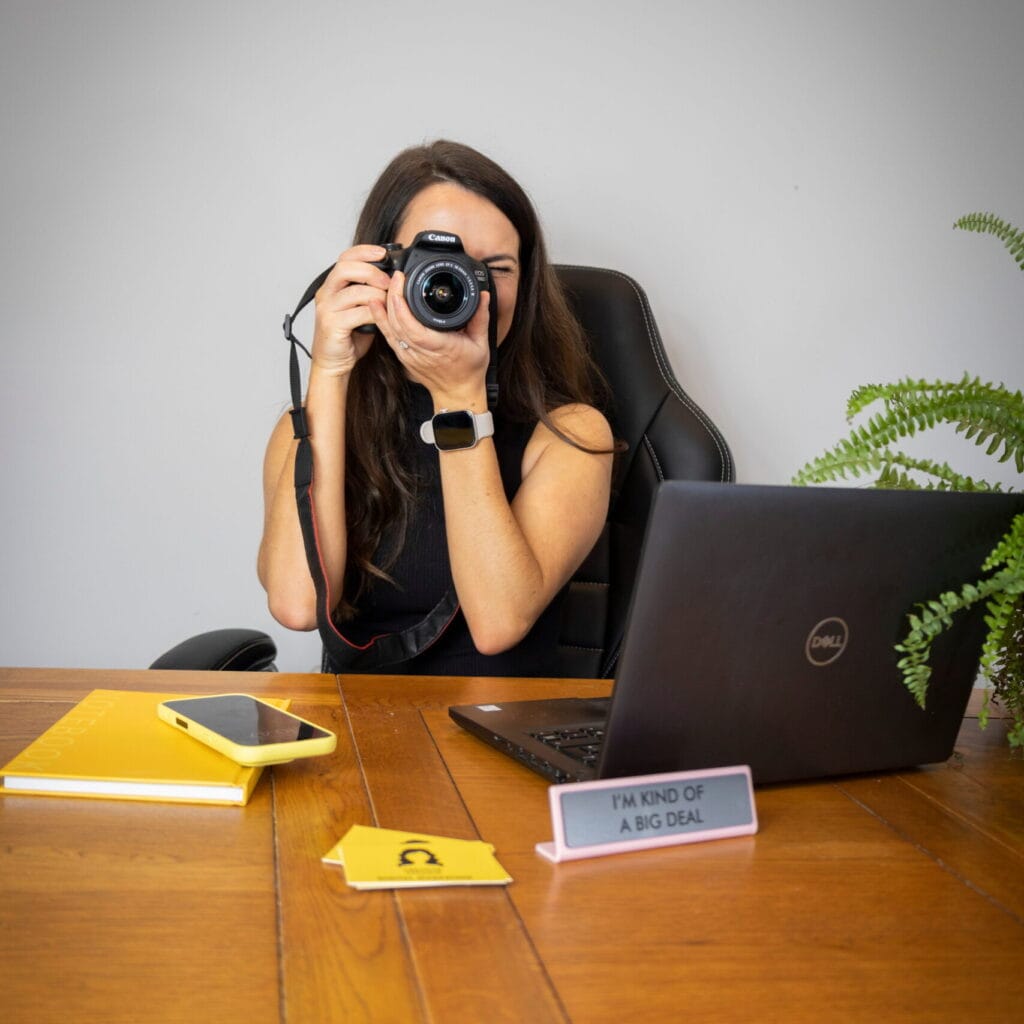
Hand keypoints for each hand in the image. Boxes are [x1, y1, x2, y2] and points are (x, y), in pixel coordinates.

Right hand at [311, 245, 393, 375]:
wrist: (333, 361)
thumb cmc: (347, 336)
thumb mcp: (359, 308)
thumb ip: (369, 293)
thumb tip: (392, 280)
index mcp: (332, 286)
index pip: (345, 257)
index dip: (364, 251)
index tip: (383, 252)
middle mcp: (326, 293)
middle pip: (346, 268)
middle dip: (372, 272)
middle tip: (388, 282)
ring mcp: (327, 308)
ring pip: (355, 291)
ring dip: (377, 294)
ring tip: (388, 302)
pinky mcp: (332, 324)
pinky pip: (358, 313)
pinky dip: (374, 313)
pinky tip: (381, 317)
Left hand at [370, 271, 491, 405]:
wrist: (457, 394)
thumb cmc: (469, 371)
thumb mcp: (481, 344)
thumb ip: (481, 317)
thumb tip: (484, 295)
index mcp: (440, 347)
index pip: (413, 326)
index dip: (402, 304)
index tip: (402, 283)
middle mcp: (421, 352)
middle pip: (397, 323)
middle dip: (392, 297)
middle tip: (395, 277)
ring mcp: (409, 355)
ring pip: (389, 329)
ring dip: (383, 307)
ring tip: (381, 286)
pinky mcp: (403, 356)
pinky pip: (388, 336)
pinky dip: (380, 320)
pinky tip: (375, 305)